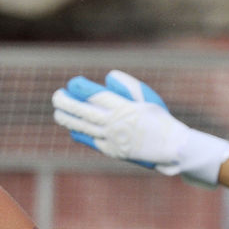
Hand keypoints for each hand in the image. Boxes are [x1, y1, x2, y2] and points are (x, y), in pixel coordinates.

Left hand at [52, 70, 228, 185]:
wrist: (171, 148)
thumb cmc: (159, 118)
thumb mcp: (147, 97)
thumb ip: (127, 85)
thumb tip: (107, 77)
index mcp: (125, 108)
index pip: (97, 97)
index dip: (82, 89)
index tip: (73, 82)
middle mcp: (116, 124)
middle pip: (85, 112)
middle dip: (68, 103)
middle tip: (56, 96)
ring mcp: (112, 139)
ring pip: (84, 128)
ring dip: (68, 119)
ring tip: (57, 112)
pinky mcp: (112, 150)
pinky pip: (91, 141)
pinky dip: (80, 134)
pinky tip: (71, 128)